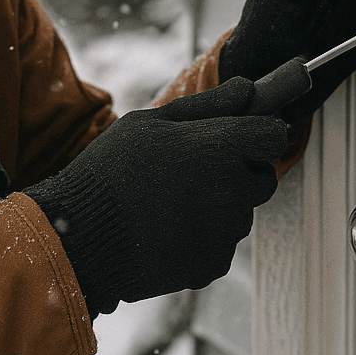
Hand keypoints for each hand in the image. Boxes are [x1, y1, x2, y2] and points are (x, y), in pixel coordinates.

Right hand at [26, 78, 287, 316]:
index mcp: (222, 148)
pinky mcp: (212, 265)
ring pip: (239, 214)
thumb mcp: (150, 123)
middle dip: (238, 173)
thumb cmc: (112, 170)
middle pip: (262, 179)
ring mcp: (226, 233)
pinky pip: (220, 245)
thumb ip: (207, 105)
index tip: (236, 138)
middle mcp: (234, 191)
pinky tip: (164, 230)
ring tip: (167, 203)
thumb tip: (247, 89)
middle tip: (192, 172)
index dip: (257, 134)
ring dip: (217, 207)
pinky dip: (201, 239)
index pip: (273, 135)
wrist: (82, 237)